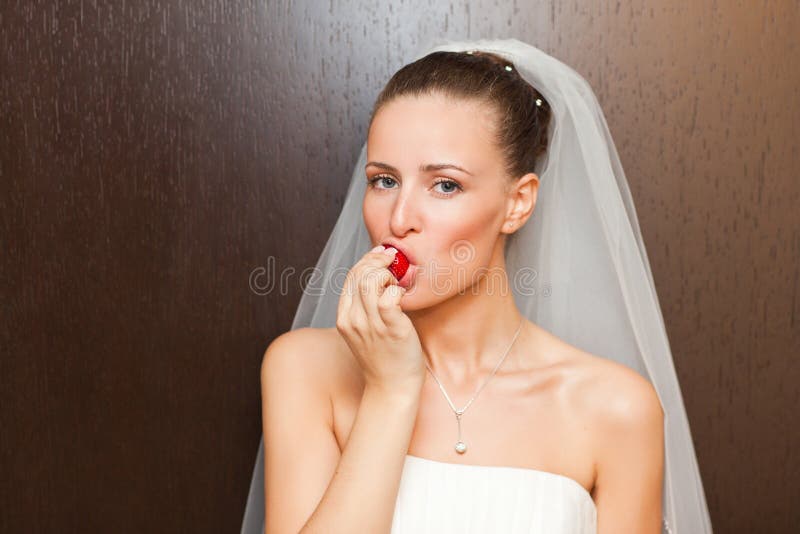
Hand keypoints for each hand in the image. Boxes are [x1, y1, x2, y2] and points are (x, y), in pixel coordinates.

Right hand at [336, 245, 425, 393]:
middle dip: (377, 261)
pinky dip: (397, 290)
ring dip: (388, 275)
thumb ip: (365, 306)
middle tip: (393, 261)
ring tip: (397, 284)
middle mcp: (353, 320)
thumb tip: (376, 276)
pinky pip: (390, 298)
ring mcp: (371, 325)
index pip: (350, 277)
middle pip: (359, 275)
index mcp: (344, 317)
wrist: (392, 386)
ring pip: (372, 282)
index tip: (381, 254)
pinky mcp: (392, 329)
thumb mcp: (364, 329)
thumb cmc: (384, 356)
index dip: (366, 261)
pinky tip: (403, 296)